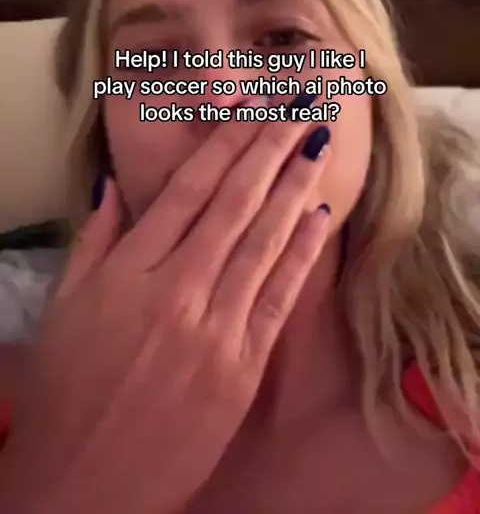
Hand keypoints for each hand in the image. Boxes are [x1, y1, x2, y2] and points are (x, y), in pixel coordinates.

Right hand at [0, 107, 330, 513]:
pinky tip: (320, 213)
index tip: (254, 108)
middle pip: (232, 203)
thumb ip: (94, 239)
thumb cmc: (66, 392)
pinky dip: (301, 252)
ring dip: (293, 186)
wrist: (84, 482)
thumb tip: (114, 183)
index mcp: (128, 272)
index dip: (225, 143)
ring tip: (316, 142)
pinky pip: (278, 297)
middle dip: (269, 147)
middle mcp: (175, 290)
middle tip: (300, 105)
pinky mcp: (242, 365)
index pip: (187, 190)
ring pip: (261, 240)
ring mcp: (213, 328)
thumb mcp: (64, 306)